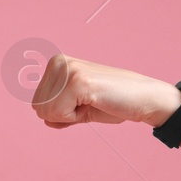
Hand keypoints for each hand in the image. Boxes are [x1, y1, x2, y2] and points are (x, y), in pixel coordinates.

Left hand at [28, 53, 180, 128]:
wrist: (143, 100)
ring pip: (45, 112)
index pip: (37, 104)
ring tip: (92, 101)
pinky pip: (58, 114)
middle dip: (63, 115)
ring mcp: (67, 69)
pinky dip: (75, 117)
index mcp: (56, 64)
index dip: (61, 113)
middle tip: (89, 102)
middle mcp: (58, 62)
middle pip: (38, 109)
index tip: (84, 101)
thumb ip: (59, 111)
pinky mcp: (77, 80)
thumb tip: (43, 118)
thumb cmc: (113, 103)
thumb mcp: (78, 107)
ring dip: (70, 116)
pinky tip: (94, 102)